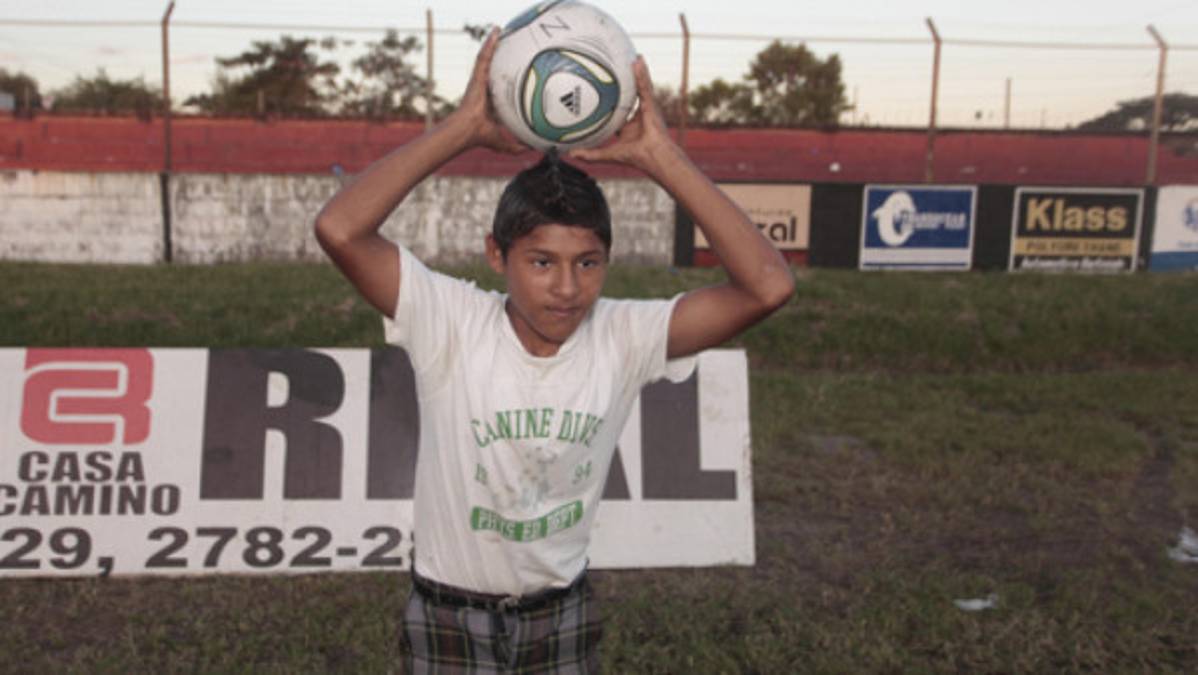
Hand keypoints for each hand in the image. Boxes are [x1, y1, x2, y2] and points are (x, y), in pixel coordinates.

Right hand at [454, 28, 527, 154]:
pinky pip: (484, 56)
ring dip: (493, 45)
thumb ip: (516, 147)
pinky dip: (489, 44)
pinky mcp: (477, 76)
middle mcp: (485, 89)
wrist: (469, 130)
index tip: (516, 74)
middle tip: (509, 46)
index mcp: (491, 103)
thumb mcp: (504, 143)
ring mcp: (480, 81)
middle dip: (499, 57)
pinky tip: (496, 31)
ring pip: (488, 59)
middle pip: (494, 69)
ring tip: (500, 31)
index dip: (507, 81)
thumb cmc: (481, 136)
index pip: (500, 89)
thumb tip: (532, 150)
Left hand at [567, 56, 678, 172]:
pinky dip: (641, 74)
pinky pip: (644, 86)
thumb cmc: (636, 157)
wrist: (654, 158)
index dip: (613, 98)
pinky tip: (637, 61)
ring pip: (640, 85)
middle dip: (627, 80)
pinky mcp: (652, 105)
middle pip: (631, 92)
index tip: (603, 89)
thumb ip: (591, 153)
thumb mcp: (609, 153)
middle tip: (619, 64)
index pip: (620, 107)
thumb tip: (571, 154)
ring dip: (636, 71)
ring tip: (632, 55)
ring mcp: (647, 108)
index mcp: (630, 123)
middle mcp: (639, 113)